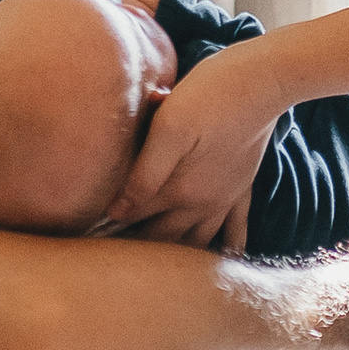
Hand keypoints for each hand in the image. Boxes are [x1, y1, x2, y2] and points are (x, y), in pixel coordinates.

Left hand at [105, 41, 283, 245]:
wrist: (263, 80)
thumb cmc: (209, 94)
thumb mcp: (168, 129)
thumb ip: (143, 174)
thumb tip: (116, 211)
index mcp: (179, 189)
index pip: (134, 218)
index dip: (107, 228)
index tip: (85, 238)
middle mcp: (203, 202)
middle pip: (163, 238)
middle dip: (136, 249)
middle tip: (109, 259)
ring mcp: (226, 197)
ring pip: (198, 240)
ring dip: (176, 256)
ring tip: (154, 270)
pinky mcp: (243, 186)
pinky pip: (237, 227)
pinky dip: (231, 246)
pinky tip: (228, 259)